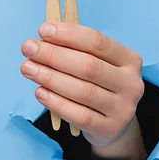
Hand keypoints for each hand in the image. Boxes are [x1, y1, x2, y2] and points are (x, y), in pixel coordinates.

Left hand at [20, 22, 146, 159]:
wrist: (112, 124)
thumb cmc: (97, 85)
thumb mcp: (95, 63)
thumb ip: (74, 50)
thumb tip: (43, 38)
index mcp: (129, 60)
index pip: (98, 42)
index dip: (69, 34)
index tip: (43, 30)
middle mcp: (131, 84)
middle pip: (89, 66)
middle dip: (54, 55)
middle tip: (28, 48)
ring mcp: (122, 109)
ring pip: (82, 91)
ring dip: (50, 77)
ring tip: (27, 68)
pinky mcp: (109, 129)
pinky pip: (79, 115)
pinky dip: (56, 103)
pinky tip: (39, 92)